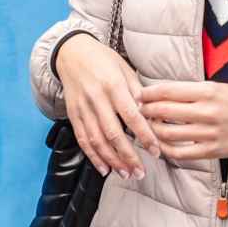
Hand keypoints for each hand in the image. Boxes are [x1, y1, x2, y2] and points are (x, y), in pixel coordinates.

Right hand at [55, 34, 161, 179]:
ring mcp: (82, 107)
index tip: (156, 151)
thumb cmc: (103, 59)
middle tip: (140, 172)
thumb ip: (137, 92)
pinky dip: (93, 156)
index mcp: (113, 85)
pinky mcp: (72, 114)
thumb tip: (152, 114)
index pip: (132, 116)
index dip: (144, 136)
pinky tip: (104, 168)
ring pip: (97, 140)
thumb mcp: (124, 68)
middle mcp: (96, 98)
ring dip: (112, 160)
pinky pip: (82, 139)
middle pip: (113, 133)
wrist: (71, 52)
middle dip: (128, 156)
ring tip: (126, 174)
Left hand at [139, 81, 227, 160]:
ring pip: (168, 134)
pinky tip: (162, 144)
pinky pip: (181, 153)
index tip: (139, 95)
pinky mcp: (213, 151)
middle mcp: (208, 112)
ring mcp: (210, 134)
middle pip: (164, 111)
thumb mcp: (219, 87)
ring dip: (153, 130)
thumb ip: (193, 91)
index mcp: (209, 91)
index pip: (168, 91)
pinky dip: (166, 149)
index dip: (149, 93)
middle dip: (146, 111)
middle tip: (138, 110)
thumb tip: (162, 94)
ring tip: (148, 127)